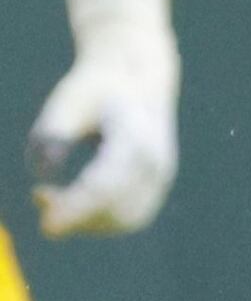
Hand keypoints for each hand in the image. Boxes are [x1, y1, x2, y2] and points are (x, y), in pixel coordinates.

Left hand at [32, 0, 176, 236]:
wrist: (136, 74)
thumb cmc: (97, 86)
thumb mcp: (68, 101)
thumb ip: (53, 133)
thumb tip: (43, 173)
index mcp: (136, 138)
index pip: (106, 186)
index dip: (76, 209)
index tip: (46, 226)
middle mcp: (155, 163)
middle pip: (117, 210)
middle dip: (77, 218)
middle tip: (39, 198)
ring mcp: (160, 177)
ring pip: (125, 219)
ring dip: (86, 221)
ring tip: (49, 199)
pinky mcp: (155, 185)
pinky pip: (129, 215)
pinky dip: (98, 218)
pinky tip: (70, 202)